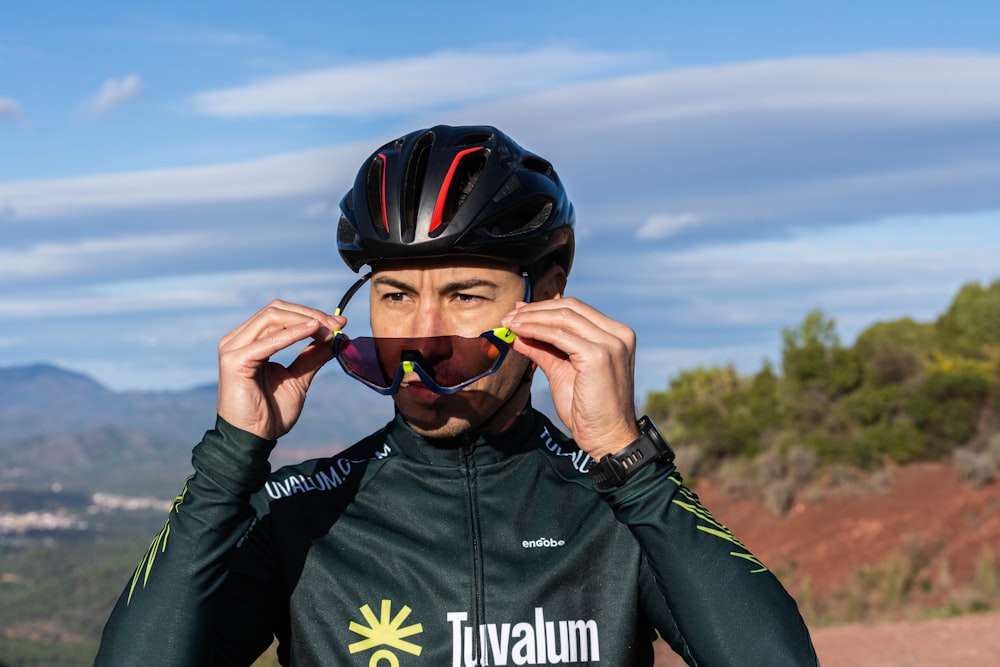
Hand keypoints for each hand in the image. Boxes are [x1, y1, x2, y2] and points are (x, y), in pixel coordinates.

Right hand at [216, 300, 342, 440]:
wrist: (254, 440)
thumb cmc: (271, 412)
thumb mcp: (299, 378)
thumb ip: (313, 356)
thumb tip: (338, 336)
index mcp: (249, 341)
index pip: (280, 313)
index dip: (310, 314)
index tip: (339, 323)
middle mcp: (237, 340)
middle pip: (276, 310)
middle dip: (310, 314)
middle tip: (337, 325)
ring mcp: (233, 348)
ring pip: (272, 318)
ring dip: (305, 321)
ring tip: (329, 331)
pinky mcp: (234, 361)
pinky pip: (268, 341)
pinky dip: (293, 334)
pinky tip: (313, 332)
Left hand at [502, 296, 639, 459]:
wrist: (607, 438)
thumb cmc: (587, 410)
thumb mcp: (562, 372)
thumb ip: (543, 349)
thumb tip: (518, 332)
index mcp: (616, 335)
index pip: (577, 309)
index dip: (545, 307)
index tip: (518, 312)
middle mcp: (618, 334)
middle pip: (570, 308)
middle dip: (536, 310)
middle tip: (509, 316)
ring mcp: (611, 343)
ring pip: (563, 318)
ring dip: (532, 318)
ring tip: (509, 324)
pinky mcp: (598, 355)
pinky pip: (559, 335)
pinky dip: (536, 331)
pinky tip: (519, 333)